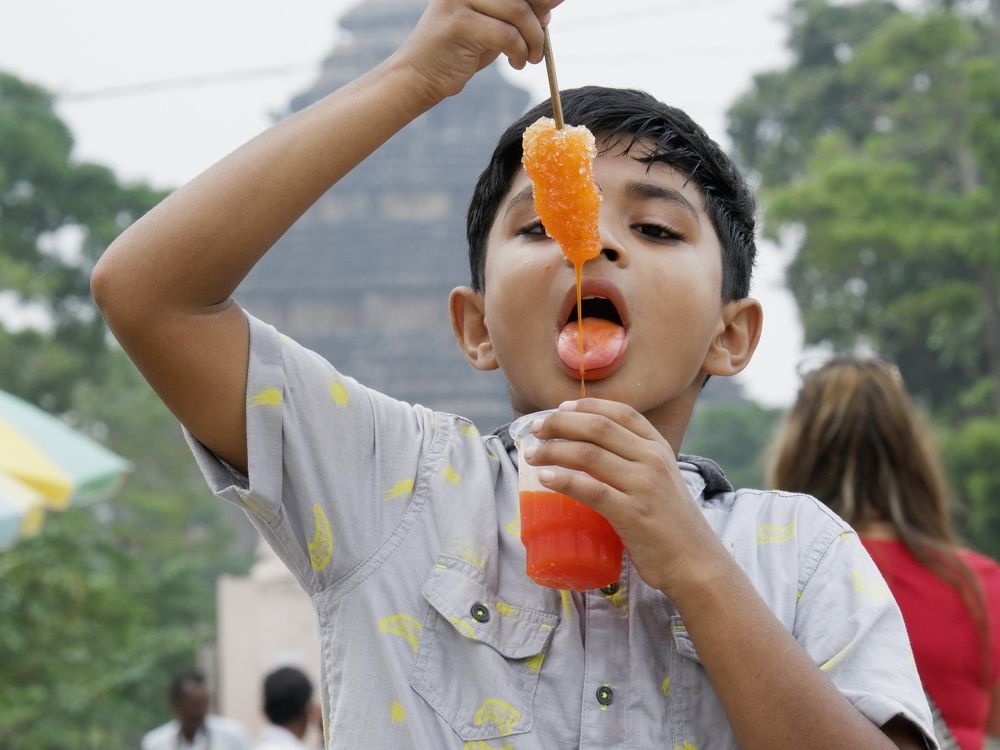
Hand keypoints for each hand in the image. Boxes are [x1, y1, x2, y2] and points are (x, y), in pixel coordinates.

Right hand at [392, 0, 563, 103]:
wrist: (420, 76)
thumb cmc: (460, 50)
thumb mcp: (496, 26)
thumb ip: (522, 11)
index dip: (541, 0)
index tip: (549, 15)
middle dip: (540, 20)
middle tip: (539, 48)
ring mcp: (460, 0)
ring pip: (518, 11)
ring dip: (532, 40)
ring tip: (529, 58)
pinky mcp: (459, 24)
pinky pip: (506, 34)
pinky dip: (519, 52)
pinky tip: (515, 63)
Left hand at [526, 398, 728, 594]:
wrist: (696, 563)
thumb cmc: (672, 524)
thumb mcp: (661, 481)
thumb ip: (635, 464)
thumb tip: (589, 456)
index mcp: (660, 448)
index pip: (621, 412)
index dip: (587, 405)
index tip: (560, 408)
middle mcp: (653, 460)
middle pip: (598, 427)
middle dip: (561, 424)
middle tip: (537, 430)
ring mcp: (643, 486)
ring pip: (588, 454)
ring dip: (553, 450)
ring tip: (532, 455)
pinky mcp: (632, 513)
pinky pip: (590, 489)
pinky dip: (562, 480)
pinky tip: (544, 478)